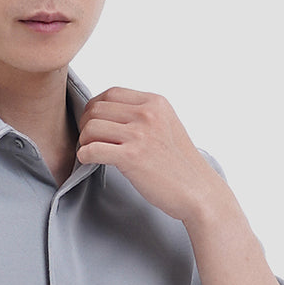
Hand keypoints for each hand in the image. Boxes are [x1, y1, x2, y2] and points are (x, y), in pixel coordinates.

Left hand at [75, 88, 222, 223]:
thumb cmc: (180, 165)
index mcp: (156, 103)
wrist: (198, 191)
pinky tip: (89, 162)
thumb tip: (108, 114)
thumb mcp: (166, 126)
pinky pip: (92, 149)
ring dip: (84, 141)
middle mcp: (148, 114)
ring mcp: (140, 134)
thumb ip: (143, 116)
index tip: (94, 123)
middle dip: (86, 125)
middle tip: (89, 141)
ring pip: (91, 127)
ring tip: (91, 153)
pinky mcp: (132, 156)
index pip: (111, 93)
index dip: (95, 108)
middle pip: (96, 109)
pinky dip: (85, 156)